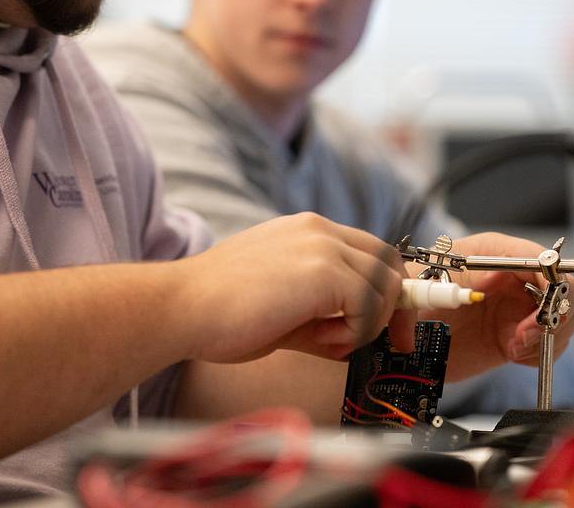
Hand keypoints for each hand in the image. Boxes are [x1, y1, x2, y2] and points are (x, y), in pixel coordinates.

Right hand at [177, 213, 415, 363]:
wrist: (180, 308)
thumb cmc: (220, 312)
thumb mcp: (282, 303)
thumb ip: (323, 310)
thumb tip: (357, 336)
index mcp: (308, 231)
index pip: (372, 253)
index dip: (386, 292)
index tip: (387, 328)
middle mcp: (319, 230)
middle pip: (389, 265)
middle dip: (393, 308)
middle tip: (381, 344)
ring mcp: (323, 247)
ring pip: (385, 286)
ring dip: (367, 324)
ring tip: (326, 341)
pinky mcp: (323, 272)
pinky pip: (368, 305)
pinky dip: (355, 332)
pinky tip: (321, 341)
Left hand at [415, 233, 573, 381]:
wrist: (399, 344)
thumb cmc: (407, 303)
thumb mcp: (423, 287)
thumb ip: (451, 281)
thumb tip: (483, 286)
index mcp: (494, 253)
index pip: (543, 260)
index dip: (552, 283)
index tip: (541, 312)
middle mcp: (513, 276)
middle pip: (565, 287)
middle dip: (555, 315)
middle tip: (524, 337)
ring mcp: (518, 306)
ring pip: (565, 317)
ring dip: (548, 338)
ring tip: (514, 347)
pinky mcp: (518, 335)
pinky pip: (552, 343)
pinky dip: (541, 354)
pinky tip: (514, 355)